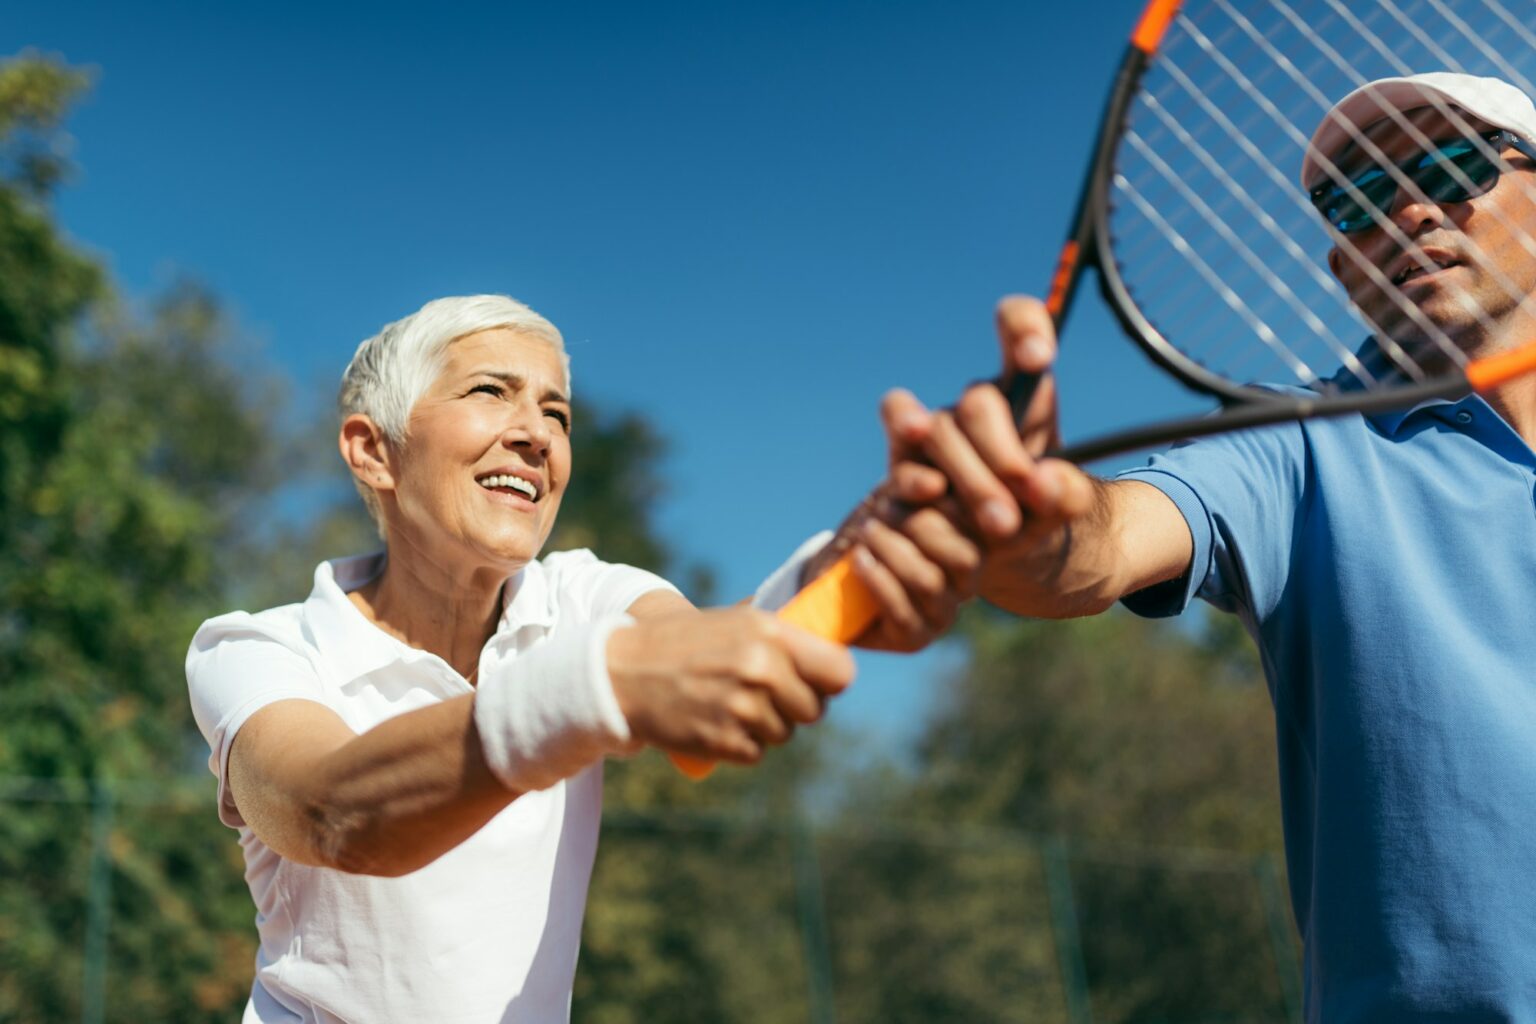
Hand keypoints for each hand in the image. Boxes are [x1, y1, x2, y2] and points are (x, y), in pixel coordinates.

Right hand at [606, 607, 855, 763]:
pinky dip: (741, 745)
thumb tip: (831, 639)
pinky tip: (717, 722)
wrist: (621, 670)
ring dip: (765, 726)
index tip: (817, 682)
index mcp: (770, 632)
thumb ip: (781, 634)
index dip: (830, 680)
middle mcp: (762, 668)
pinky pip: (756, 753)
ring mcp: (743, 707)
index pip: (840, 670)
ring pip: (785, 733)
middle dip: (795, 707)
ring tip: (731, 704)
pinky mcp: (724, 741)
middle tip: (765, 695)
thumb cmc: (683, 642)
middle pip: (815, 709)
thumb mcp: (734, 622)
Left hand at [799, 481, 982, 652]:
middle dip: (917, 528)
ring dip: (891, 551)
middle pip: (964, 557)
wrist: (835, 565)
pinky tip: (859, 559)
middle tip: (882, 513)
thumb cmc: (877, 520)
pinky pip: (903, 614)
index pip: (981, 530)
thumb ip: (912, 482)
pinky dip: (876, 580)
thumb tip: (935, 485)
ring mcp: (944, 614)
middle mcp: (970, 584)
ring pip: (929, 583)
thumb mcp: (894, 491)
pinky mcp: (915, 639)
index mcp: (979, 547)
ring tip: (867, 532)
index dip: (942, 504)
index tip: (904, 490)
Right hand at [882, 296, 1099, 609]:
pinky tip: (937, 500)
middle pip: (978, 402)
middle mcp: (975, 407)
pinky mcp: (905, 469)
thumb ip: (1068, 494)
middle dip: (1003, 455)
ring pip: (938, 431)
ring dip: (970, 478)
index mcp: (1023, 393)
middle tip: (1030, 504)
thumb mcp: (1068, 507)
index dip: (1022, 328)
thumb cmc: (1041, 514)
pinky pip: (903, 463)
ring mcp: (934, 435)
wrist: (1008, 557)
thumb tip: (1047, 483)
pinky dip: (918, 481)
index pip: (1018, 326)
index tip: (1039, 357)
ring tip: (1001, 525)